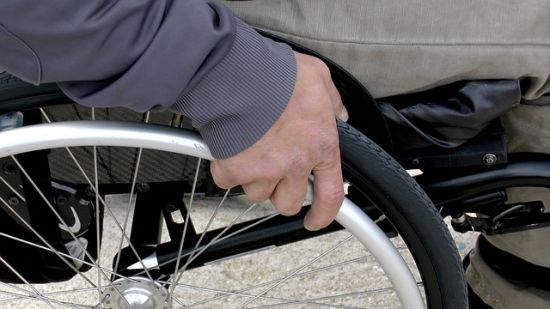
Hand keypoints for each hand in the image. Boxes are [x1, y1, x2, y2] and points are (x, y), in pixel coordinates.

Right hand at [210, 52, 346, 230]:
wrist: (238, 74)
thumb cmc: (277, 74)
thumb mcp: (318, 79)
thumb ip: (331, 101)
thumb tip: (338, 113)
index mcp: (320, 146)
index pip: (330, 195)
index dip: (323, 214)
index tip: (315, 220)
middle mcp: (294, 165)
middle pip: (288, 203)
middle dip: (280, 191)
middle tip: (273, 171)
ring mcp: (264, 171)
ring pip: (258, 194)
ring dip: (254, 178)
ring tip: (250, 150)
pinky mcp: (235, 170)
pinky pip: (229, 181)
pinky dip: (227, 168)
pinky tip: (230, 147)